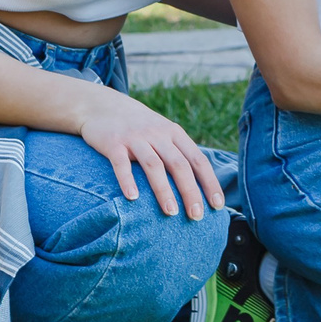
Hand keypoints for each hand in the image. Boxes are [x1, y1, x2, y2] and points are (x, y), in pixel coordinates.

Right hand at [76, 87, 225, 218]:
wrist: (102, 105)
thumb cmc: (138, 127)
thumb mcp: (162, 132)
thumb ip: (178, 153)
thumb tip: (199, 186)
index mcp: (174, 133)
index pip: (198, 160)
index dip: (209, 183)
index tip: (218, 205)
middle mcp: (158, 134)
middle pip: (179, 165)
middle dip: (190, 192)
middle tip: (197, 216)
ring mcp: (135, 138)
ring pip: (154, 165)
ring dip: (163, 190)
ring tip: (171, 212)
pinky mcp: (113, 143)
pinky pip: (121, 164)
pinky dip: (128, 181)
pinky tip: (133, 198)